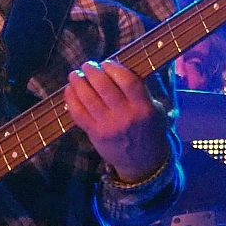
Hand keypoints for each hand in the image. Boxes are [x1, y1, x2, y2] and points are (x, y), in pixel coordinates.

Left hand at [65, 59, 169, 182]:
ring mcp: (108, 126)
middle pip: (104, 87)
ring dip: (78, 82)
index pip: (127, 81)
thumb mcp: (155, 110)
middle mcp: (125, 116)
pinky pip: (78, 113)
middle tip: (87, 65)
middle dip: (92, 72)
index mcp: (143, 107)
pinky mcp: (95, 134)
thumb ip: (141, 91)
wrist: (143, 163)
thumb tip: (117, 69)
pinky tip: (69, 90)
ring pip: (88, 98)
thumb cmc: (149, 130)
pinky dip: (71, 99)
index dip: (114, 68)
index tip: (106, 63)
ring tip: (74, 74)